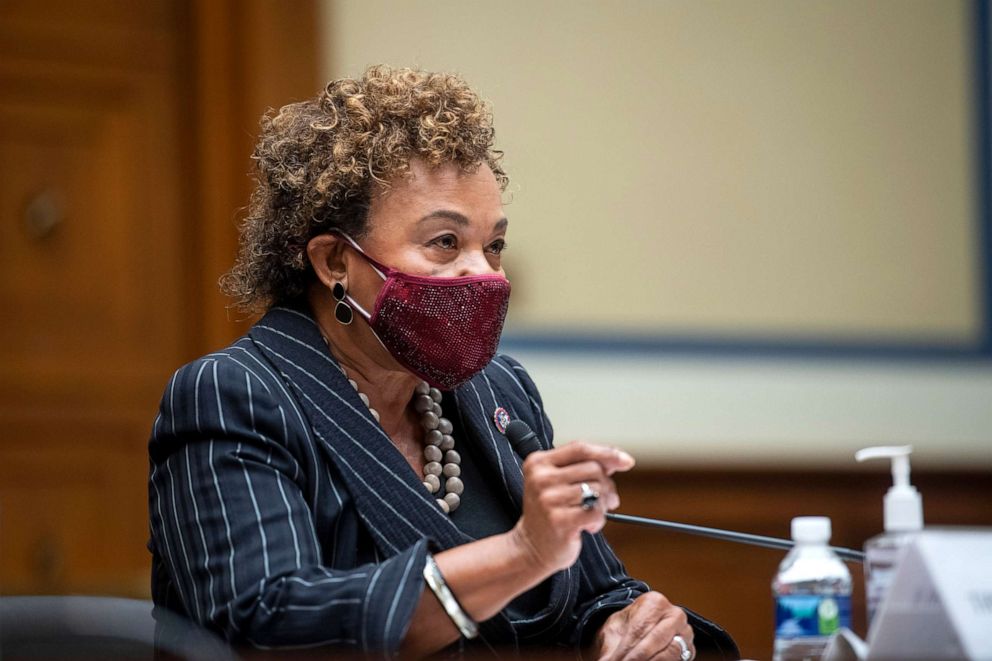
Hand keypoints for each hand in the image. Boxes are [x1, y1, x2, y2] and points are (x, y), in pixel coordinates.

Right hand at [509, 441, 633, 573]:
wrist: (531, 547)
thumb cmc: (550, 512)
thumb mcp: (559, 482)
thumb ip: (584, 466)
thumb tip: (620, 460)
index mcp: (538, 463)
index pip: (580, 448)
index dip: (607, 452)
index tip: (626, 461)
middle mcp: (541, 478)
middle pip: (593, 469)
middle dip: (606, 485)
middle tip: (601, 500)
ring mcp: (549, 499)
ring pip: (598, 490)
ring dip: (602, 505)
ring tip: (590, 514)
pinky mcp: (559, 521)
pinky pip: (596, 512)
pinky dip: (599, 520)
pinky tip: (588, 526)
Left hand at [591, 591, 693, 660]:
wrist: (637, 629)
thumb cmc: (626, 628)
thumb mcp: (614, 632)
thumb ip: (612, 646)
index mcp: (655, 602)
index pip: (639, 629)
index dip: (625, 649)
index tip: (613, 660)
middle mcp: (675, 615)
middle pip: (656, 640)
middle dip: (637, 657)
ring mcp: (686, 632)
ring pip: (670, 653)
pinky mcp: (689, 649)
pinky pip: (677, 660)